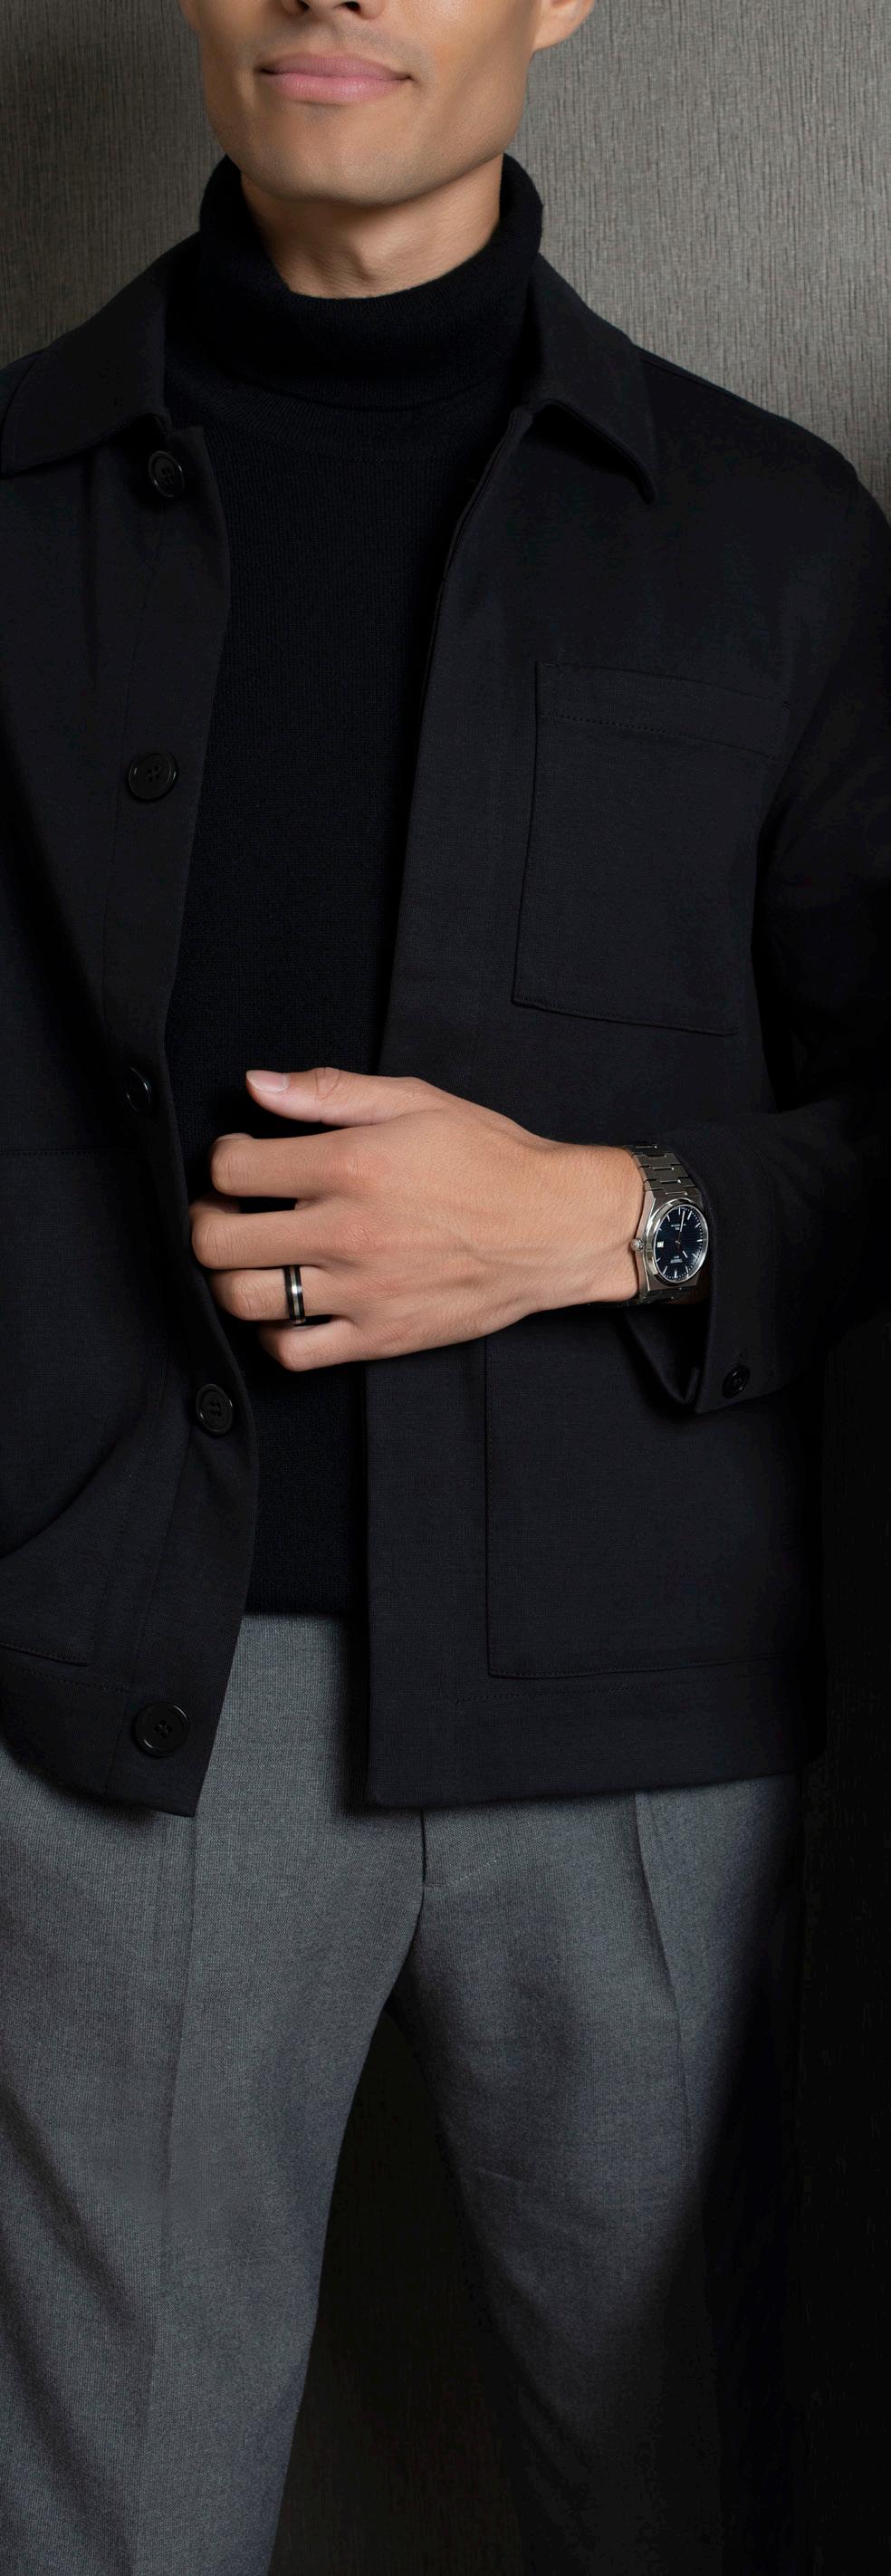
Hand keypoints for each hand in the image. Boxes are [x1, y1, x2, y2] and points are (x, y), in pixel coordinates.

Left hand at [187, 1064, 641, 1370]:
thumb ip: (329, 1092)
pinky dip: (271, 1333)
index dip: (224, 1158)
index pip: (233, 1168)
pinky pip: (292, 1352)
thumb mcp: (415, 1101)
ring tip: (248, 1259)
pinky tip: (285, 1307)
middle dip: (206, 1221)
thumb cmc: (489, 1159)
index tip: (242, 1158)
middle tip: (224, 1212)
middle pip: (218, 1240)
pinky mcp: (379, 1337)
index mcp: (351, 1165)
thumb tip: (257, 1084)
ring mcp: (361, 1291)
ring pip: (243, 1299)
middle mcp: (347, 1232)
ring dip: (228, 1278)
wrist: (556, 1227)